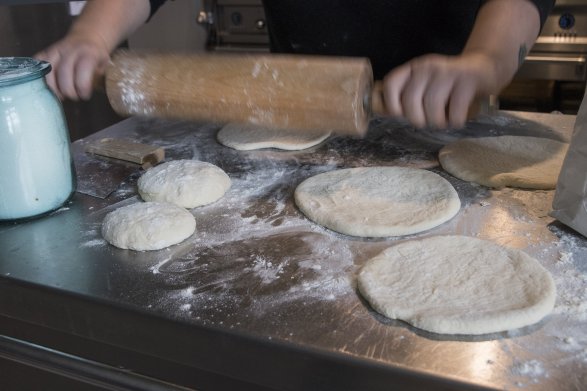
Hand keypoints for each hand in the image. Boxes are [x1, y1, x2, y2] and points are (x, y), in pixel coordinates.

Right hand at [35, 33, 110, 100]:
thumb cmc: (96, 57)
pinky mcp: (45, 51)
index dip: (82, 86)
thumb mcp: (104, 67)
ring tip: (61, 95)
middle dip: (68, 90)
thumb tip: (83, 92)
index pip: (83, 70)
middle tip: (74, 97)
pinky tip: (49, 86)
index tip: (84, 95)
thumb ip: (96, 78)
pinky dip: (40, 77)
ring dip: (53, 87)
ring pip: (48, 70)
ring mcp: (55, 49)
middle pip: (64, 72)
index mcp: (88, 52)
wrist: (87, 38)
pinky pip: (37, 64)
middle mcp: (70, 49)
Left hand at [382, 52, 498, 128]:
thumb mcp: (425, 86)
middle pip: (411, 100)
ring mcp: (448, 72)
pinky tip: (457, 118)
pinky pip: (455, 111)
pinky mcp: (468, 80)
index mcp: (414, 69)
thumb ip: (405, 96)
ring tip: (443, 120)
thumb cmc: (448, 85)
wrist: (485, 68)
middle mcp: (428, 67)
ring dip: (437, 122)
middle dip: (418, 118)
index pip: (391, 83)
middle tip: (427, 120)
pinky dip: (455, 121)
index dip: (391, 103)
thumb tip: (382, 111)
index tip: (400, 114)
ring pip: (432, 107)